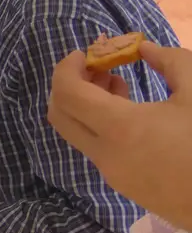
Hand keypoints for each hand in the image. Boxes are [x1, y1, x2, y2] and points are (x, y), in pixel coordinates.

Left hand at [48, 42, 191, 228]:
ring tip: (117, 85)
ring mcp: (111, 173)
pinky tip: (132, 114)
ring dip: (85, 105)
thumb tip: (145, 49)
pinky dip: (99, 125)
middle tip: (96, 68)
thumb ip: (172, 62)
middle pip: (60, 115)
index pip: (67, 94)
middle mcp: (105, 153)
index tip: (83, 53)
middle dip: (69, 85)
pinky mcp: (123, 184)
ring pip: (77, 133)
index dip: (66, 68)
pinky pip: (96, 148)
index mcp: (120, 128)